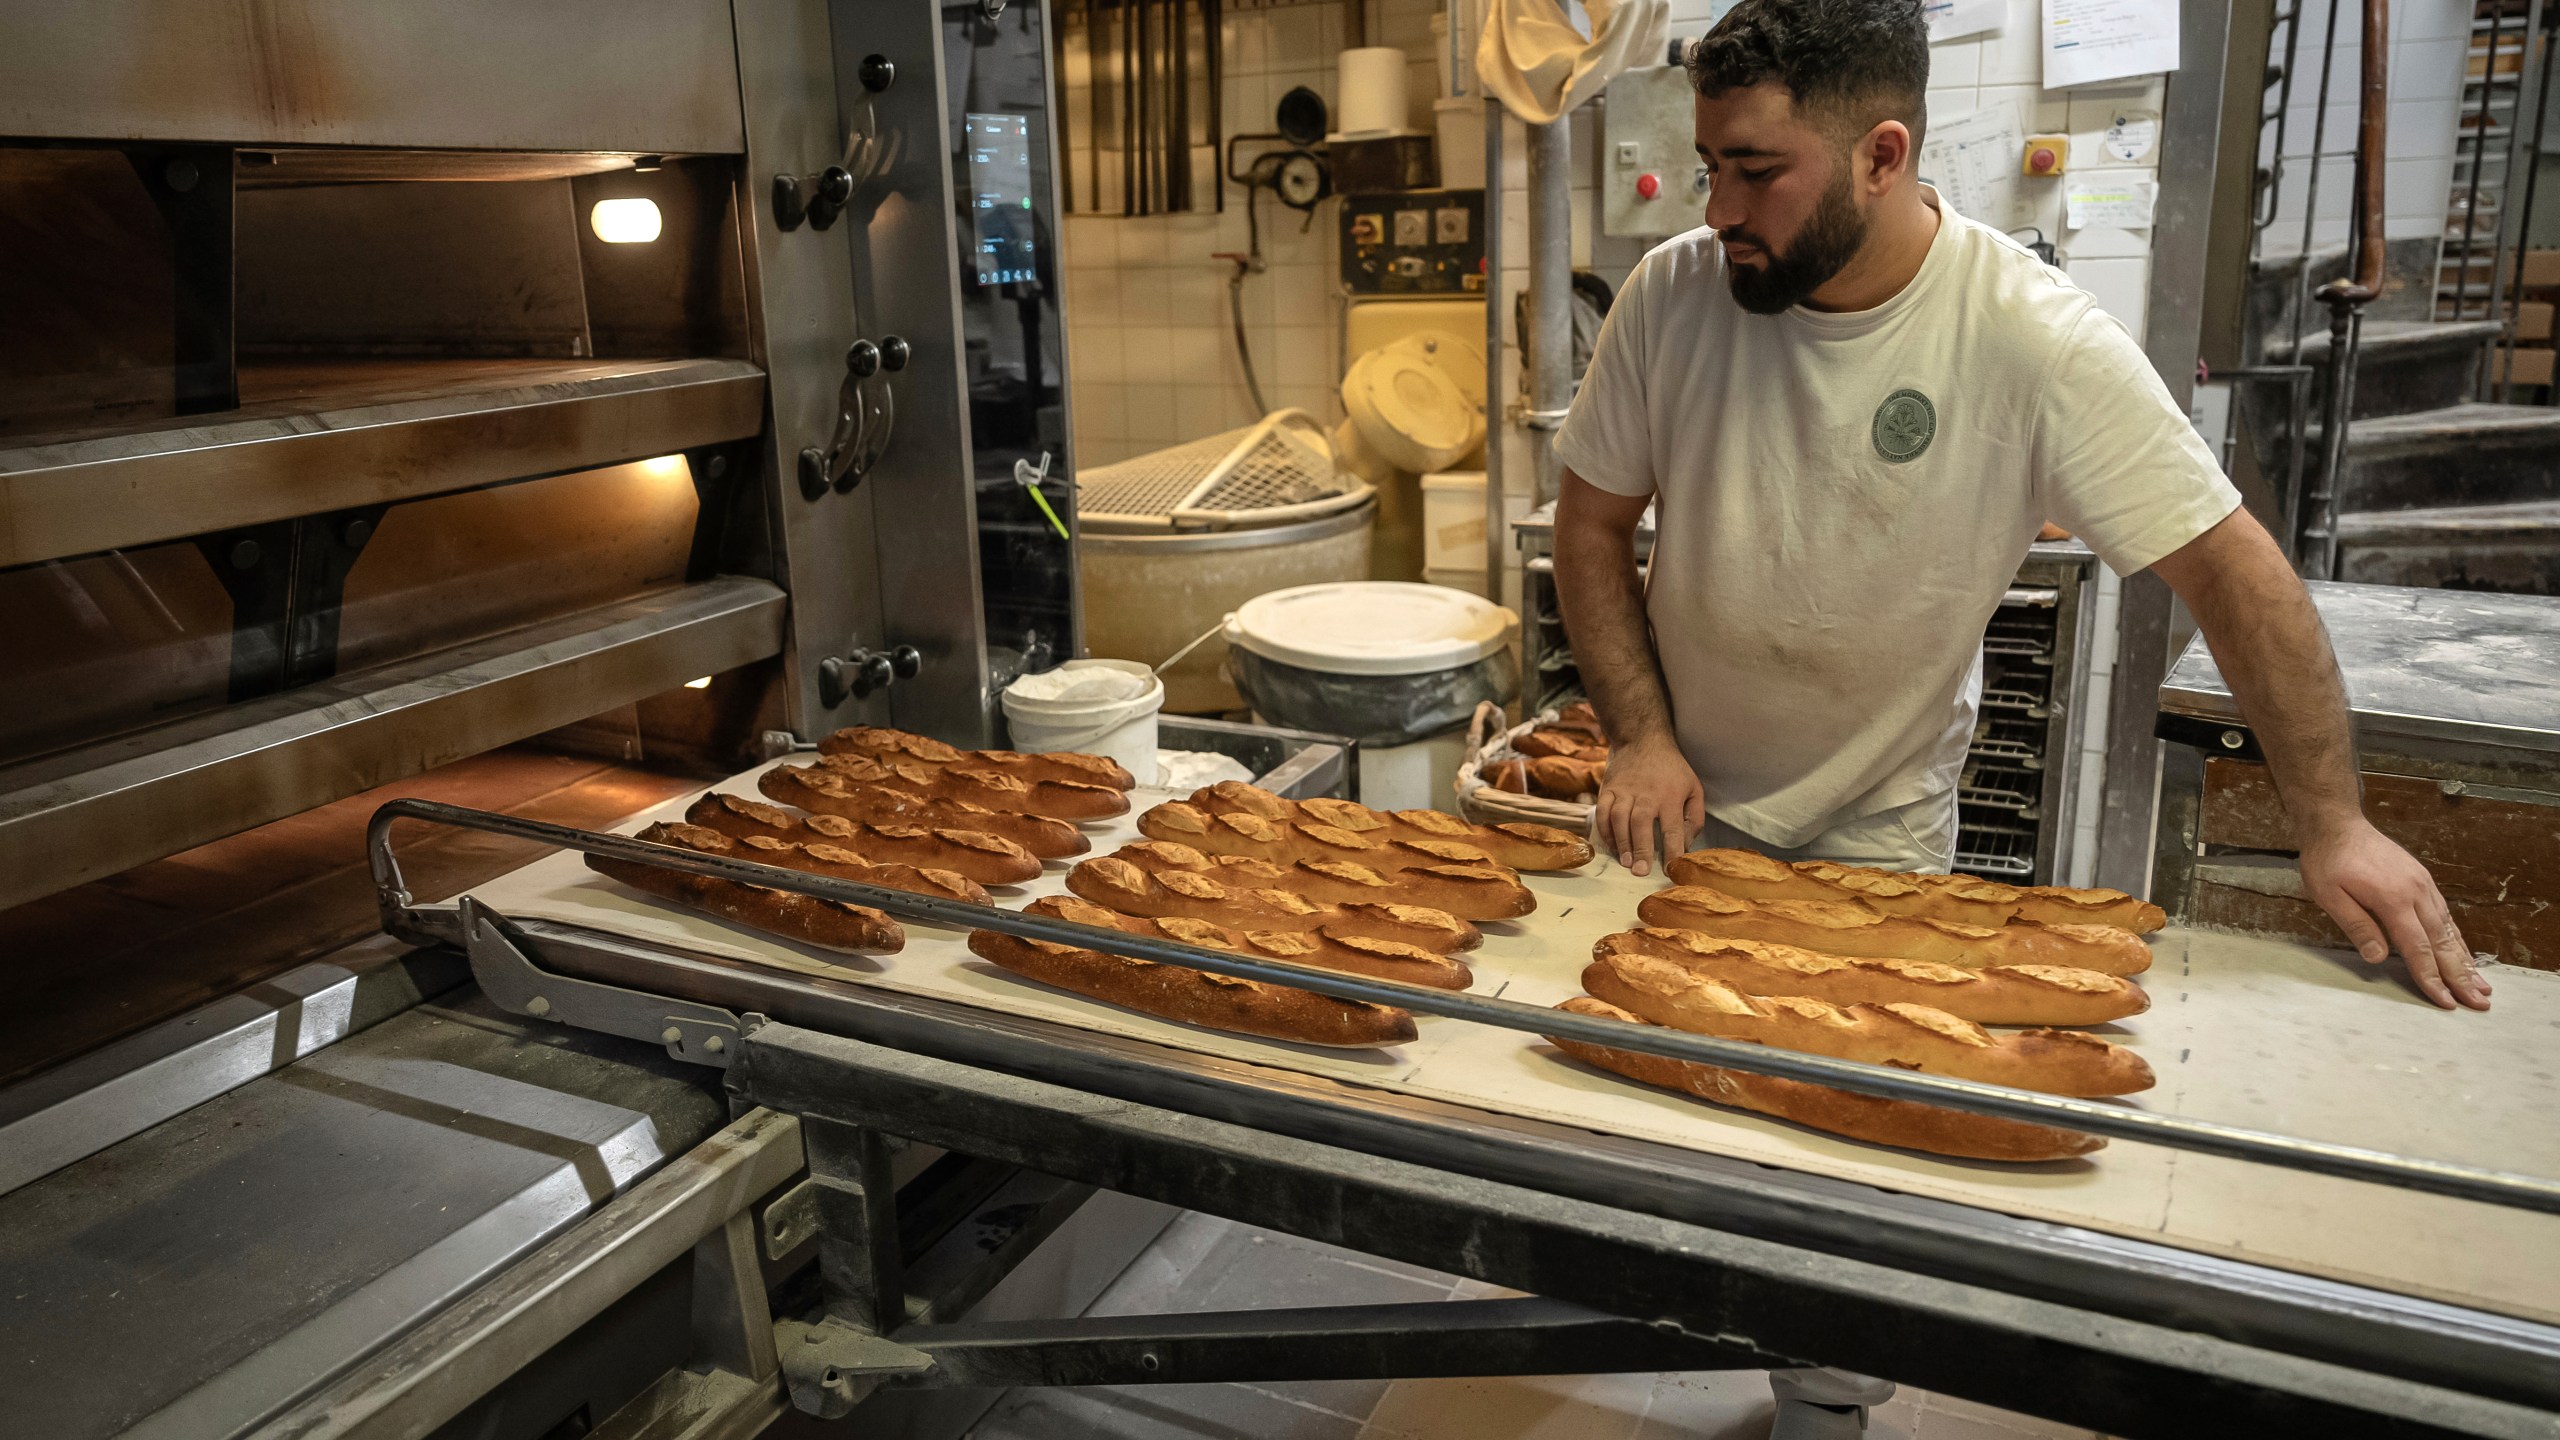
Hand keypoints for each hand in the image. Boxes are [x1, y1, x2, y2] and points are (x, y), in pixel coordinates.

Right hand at [1594, 735, 1704, 876]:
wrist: (1642, 739)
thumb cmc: (1672, 769)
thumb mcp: (1694, 788)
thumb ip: (1694, 819)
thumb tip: (1685, 846)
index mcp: (1671, 796)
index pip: (1673, 828)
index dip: (1672, 851)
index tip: (1670, 869)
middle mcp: (1646, 793)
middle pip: (1641, 823)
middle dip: (1640, 849)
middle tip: (1639, 872)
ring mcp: (1624, 790)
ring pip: (1619, 819)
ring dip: (1621, 842)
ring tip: (1625, 862)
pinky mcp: (1608, 789)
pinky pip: (1602, 812)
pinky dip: (1605, 830)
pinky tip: (1612, 845)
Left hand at [2297, 819, 2490, 1010]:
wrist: (2337, 823)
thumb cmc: (2328, 859)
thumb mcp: (2329, 894)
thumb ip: (2357, 926)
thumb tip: (2379, 958)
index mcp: (2393, 899)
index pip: (2418, 948)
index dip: (2431, 977)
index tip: (2446, 1001)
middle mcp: (2416, 892)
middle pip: (2443, 941)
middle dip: (2461, 975)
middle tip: (2479, 1002)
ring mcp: (2422, 884)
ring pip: (2449, 927)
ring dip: (2465, 958)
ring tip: (2480, 983)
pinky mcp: (2422, 879)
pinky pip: (2444, 913)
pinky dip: (2456, 936)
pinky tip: (2462, 951)